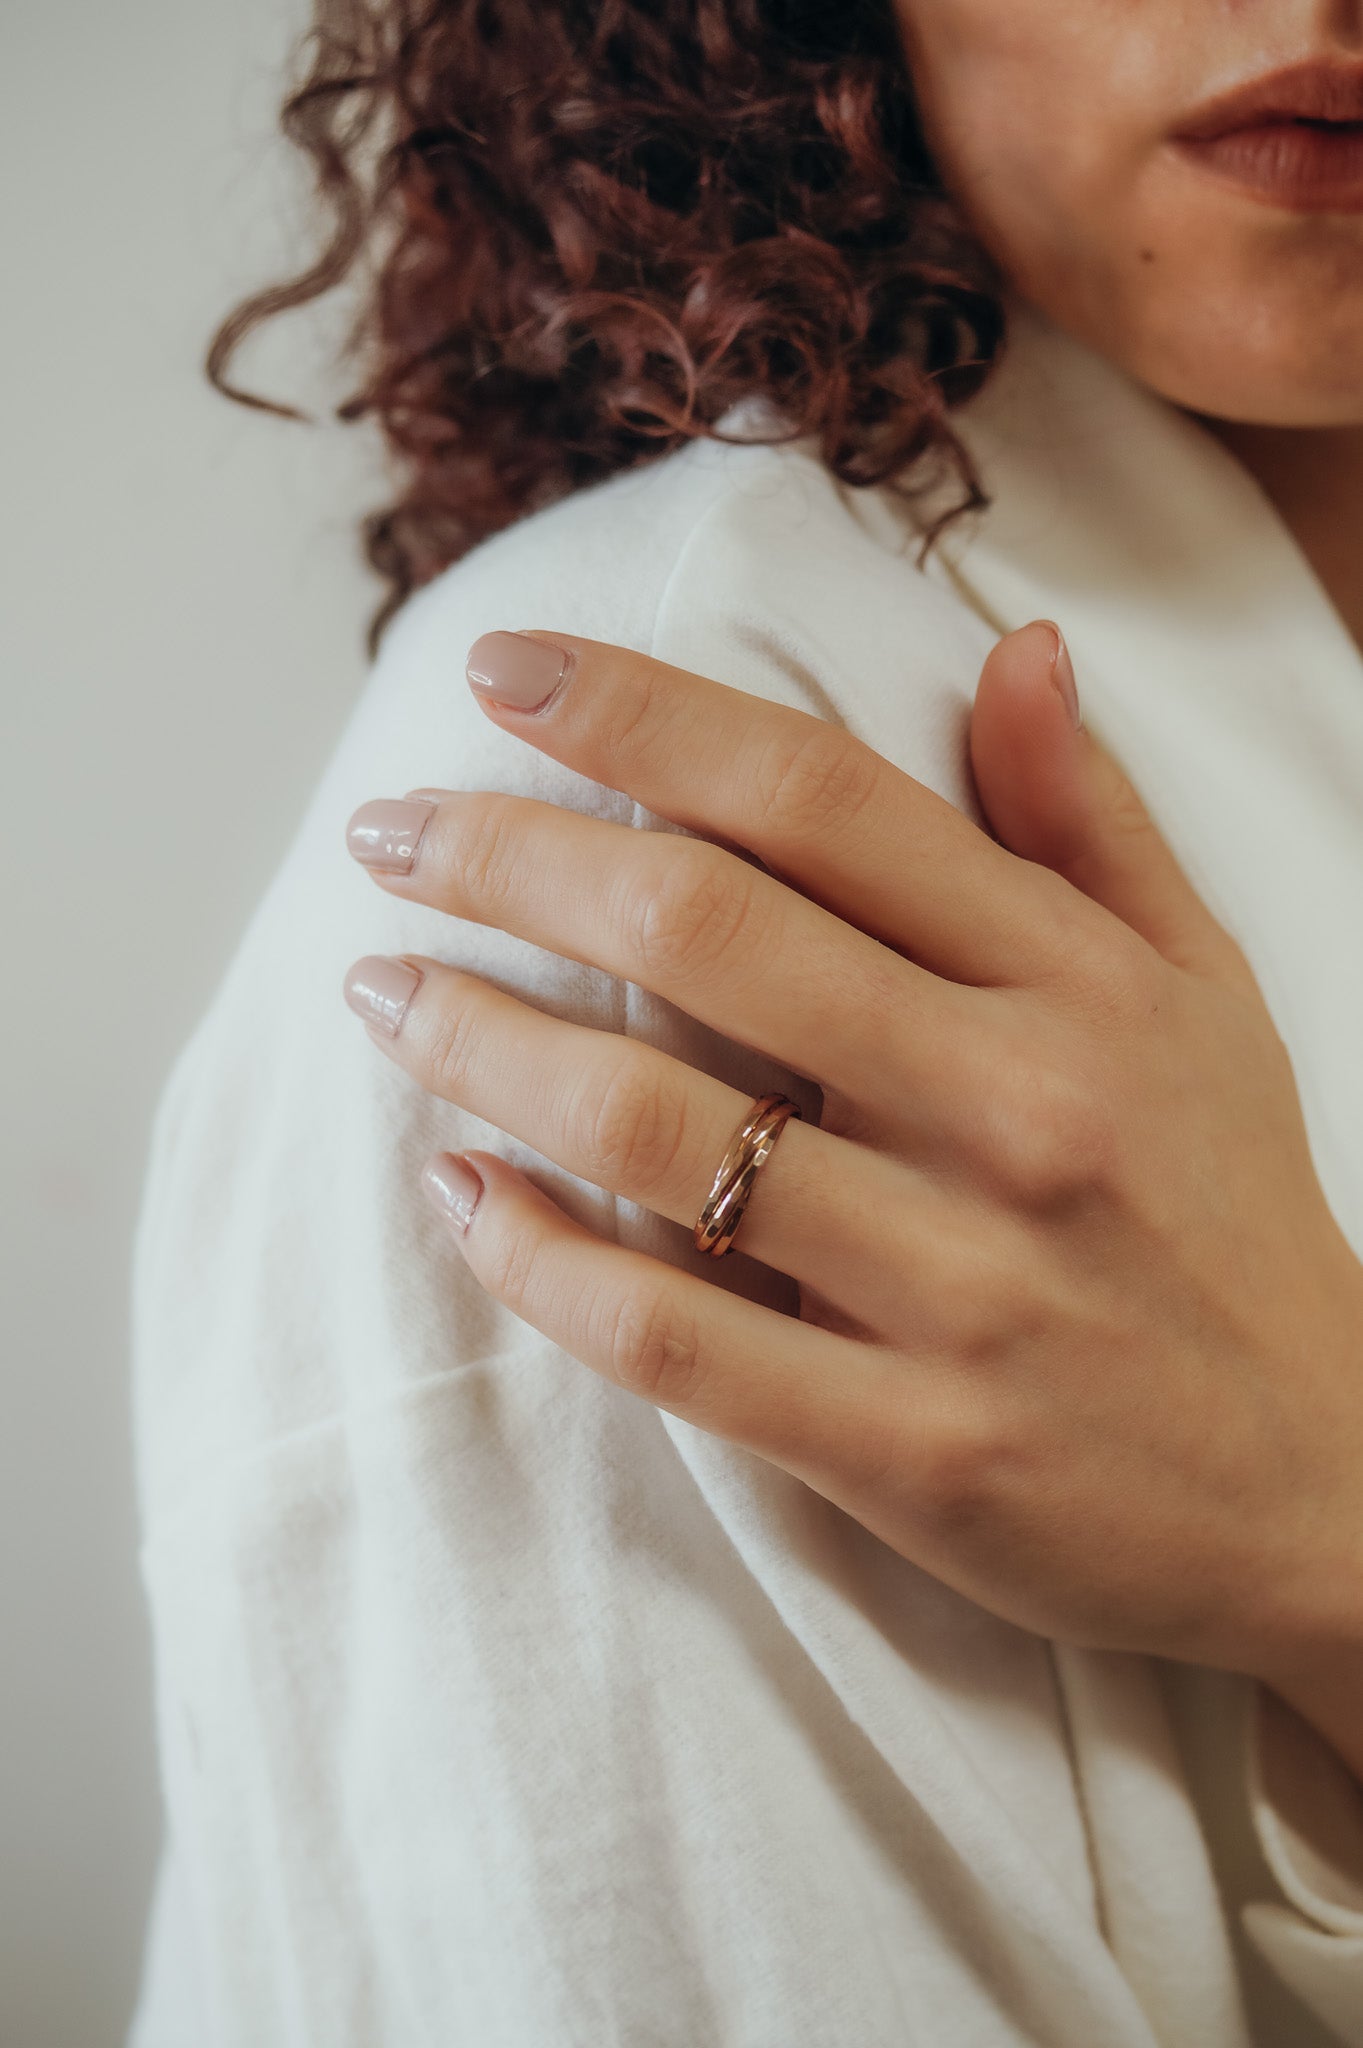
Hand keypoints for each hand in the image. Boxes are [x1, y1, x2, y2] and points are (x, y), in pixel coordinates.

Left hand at [342, 622, 1362, 1714]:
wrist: (1332, 1491)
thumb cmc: (1240, 1221)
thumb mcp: (1204, 997)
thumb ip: (1090, 826)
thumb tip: (1012, 648)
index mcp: (1077, 983)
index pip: (819, 798)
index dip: (638, 715)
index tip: (501, 676)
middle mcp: (1019, 1112)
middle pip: (706, 933)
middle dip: (510, 858)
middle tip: (391, 836)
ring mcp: (964, 1287)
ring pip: (659, 1131)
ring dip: (483, 1045)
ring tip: (386, 992)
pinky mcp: (912, 1446)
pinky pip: (676, 1340)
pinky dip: (538, 1261)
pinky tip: (459, 1193)